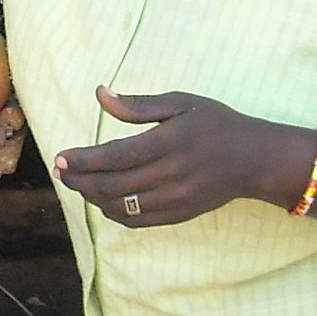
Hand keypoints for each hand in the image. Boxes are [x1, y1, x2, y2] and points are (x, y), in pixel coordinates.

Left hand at [53, 87, 306, 227]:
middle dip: (79, 180)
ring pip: (121, 206)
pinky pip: (137, 220)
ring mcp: (177, 198)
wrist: (256, 159)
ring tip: (77, 183)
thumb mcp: (181, 103)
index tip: (59, 157)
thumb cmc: (217, 124)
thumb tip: (99, 94)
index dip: (83, 160)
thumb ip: (137, 105)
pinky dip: (113, 212)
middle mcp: (173, 174)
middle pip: (113, 186)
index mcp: (171, 142)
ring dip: (92, 197)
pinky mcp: (180, 214)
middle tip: (60, 172)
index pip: (116, 156)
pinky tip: (101, 200)